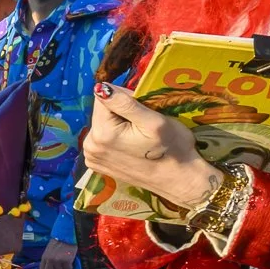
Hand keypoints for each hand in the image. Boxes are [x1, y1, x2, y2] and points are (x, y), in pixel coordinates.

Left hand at [37, 239, 77, 268]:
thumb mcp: (48, 251)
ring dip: (63, 268)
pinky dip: (70, 267)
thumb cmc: (58, 243)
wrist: (67, 237)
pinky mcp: (66, 261)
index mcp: (44, 257)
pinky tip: (70, 262)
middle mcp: (50, 260)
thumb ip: (47, 260)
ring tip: (65, 262)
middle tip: (60, 267)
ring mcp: (58, 261)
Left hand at [83, 85, 220, 210]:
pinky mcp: (98, 164)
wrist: (179, 181)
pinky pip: (103, 140)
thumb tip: (99, 87)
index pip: (104, 97)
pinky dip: (117, 138)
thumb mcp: (153, 121)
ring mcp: (92, 157)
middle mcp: (89, 146)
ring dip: (120, 125)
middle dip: (122, 112)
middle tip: (144, 124)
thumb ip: (124, 103)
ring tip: (140, 137)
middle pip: (102, 112)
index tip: (144, 109)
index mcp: (101, 133)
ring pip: (103, 125)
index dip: (126, 97)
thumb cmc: (172, 149)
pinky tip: (132, 146)